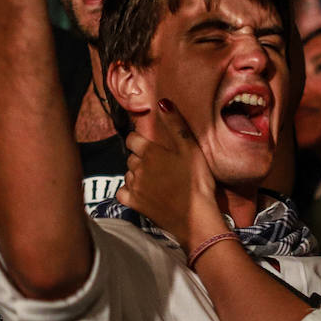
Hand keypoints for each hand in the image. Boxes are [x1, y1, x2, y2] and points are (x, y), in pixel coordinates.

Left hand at [116, 99, 225, 252]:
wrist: (196, 218)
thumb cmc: (197, 181)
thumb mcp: (191, 149)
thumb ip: (176, 124)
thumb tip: (162, 102)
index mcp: (149, 152)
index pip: (132, 138)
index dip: (141, 140)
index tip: (153, 145)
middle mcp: (137, 168)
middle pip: (132, 157)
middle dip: (142, 158)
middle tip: (160, 164)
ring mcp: (135, 187)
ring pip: (128, 174)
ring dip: (138, 174)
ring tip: (156, 179)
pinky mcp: (135, 204)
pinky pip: (123, 192)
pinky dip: (130, 191)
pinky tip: (143, 192)